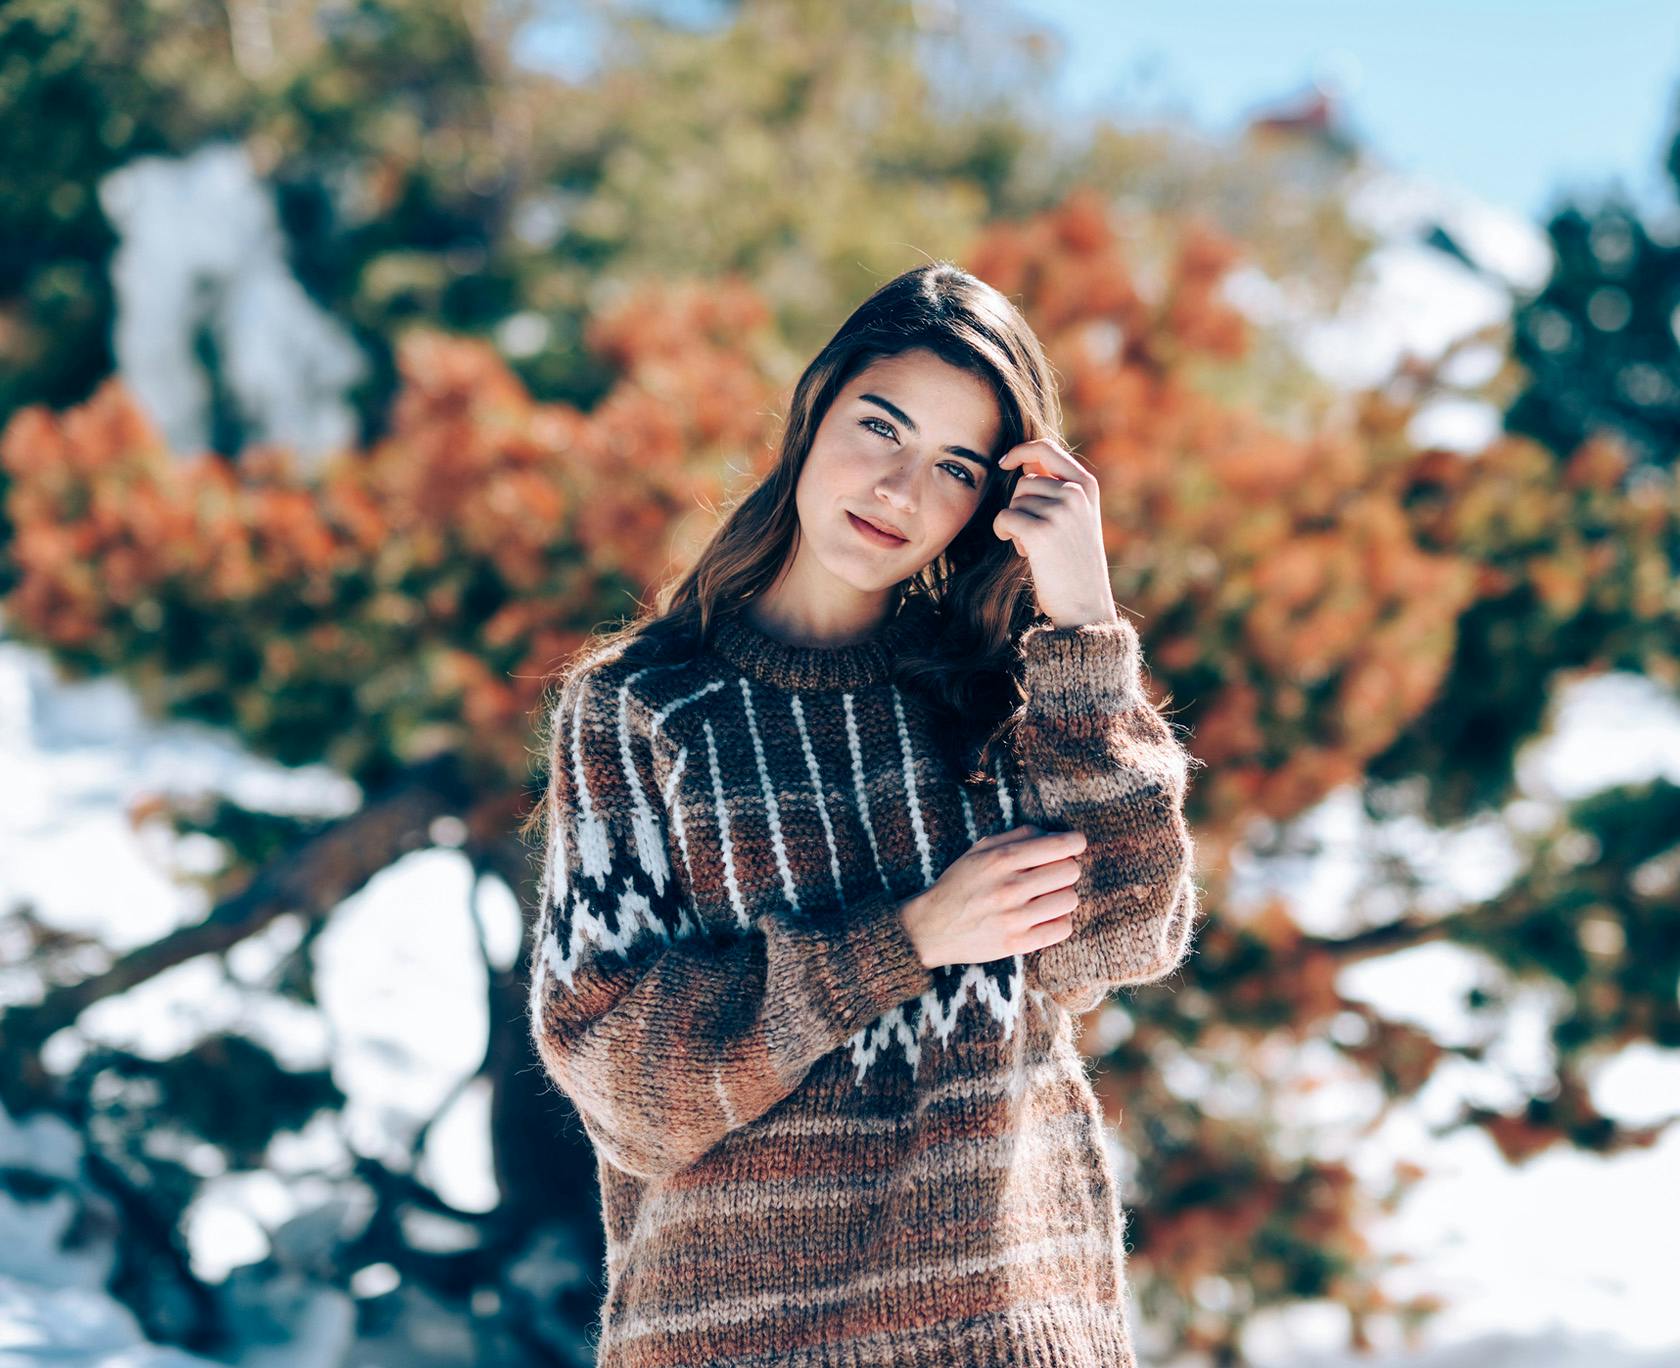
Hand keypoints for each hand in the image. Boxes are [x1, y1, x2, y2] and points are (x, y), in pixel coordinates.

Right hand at [900, 825, 1087, 969]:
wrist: (930, 928)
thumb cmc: (958, 884)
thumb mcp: (979, 850)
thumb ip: (1016, 836)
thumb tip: (1052, 834)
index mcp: (1001, 859)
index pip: (1060, 846)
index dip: (1075, 842)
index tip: (1074, 845)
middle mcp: (1009, 887)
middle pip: (1070, 871)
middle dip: (1066, 869)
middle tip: (1053, 874)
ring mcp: (1014, 918)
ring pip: (1070, 900)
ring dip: (1063, 896)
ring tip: (1047, 897)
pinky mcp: (1017, 943)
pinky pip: (1062, 928)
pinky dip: (1059, 920)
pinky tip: (1044, 917)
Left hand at [992, 438, 1118, 628]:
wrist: (1085, 603)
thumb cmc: (1073, 560)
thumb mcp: (1076, 517)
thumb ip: (1057, 488)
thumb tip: (1024, 462)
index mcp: (1087, 485)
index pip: (1047, 448)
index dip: (1020, 451)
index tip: (1004, 463)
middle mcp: (1076, 493)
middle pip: (1024, 481)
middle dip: (1020, 506)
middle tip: (1036, 534)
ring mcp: (1060, 511)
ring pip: (1014, 501)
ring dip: (1015, 524)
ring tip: (1037, 546)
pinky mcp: (1041, 532)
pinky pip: (1004, 518)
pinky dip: (1004, 533)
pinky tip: (1024, 552)